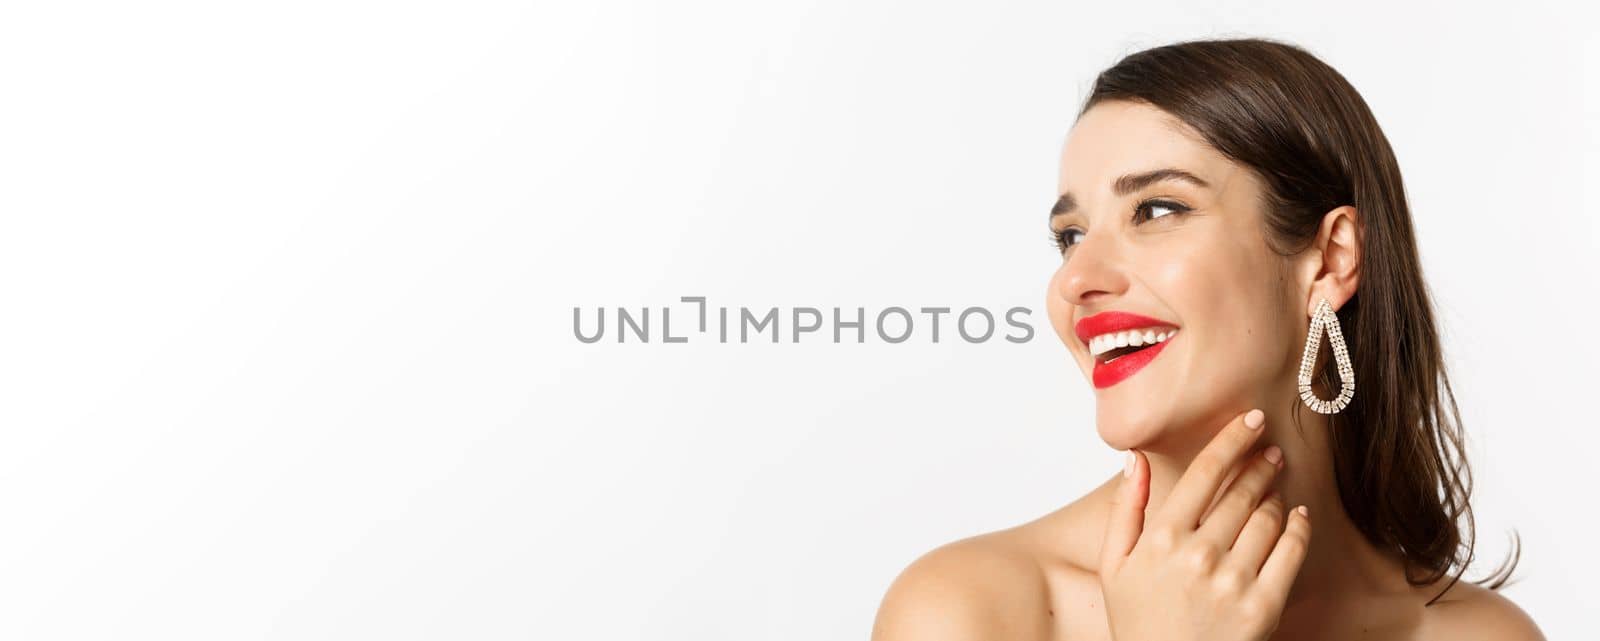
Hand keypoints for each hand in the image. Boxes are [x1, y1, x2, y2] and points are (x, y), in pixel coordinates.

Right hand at [1098, 409, 1310, 640]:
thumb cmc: (1139, 622)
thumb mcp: (1113, 566)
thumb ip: (1125, 510)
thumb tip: (1136, 460)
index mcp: (1161, 538)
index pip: (1205, 472)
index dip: (1232, 439)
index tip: (1250, 420)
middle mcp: (1199, 554)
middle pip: (1243, 491)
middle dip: (1261, 464)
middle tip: (1271, 451)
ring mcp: (1234, 580)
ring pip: (1269, 517)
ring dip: (1277, 495)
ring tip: (1276, 487)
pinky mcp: (1263, 606)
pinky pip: (1291, 552)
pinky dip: (1299, 527)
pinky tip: (1298, 516)